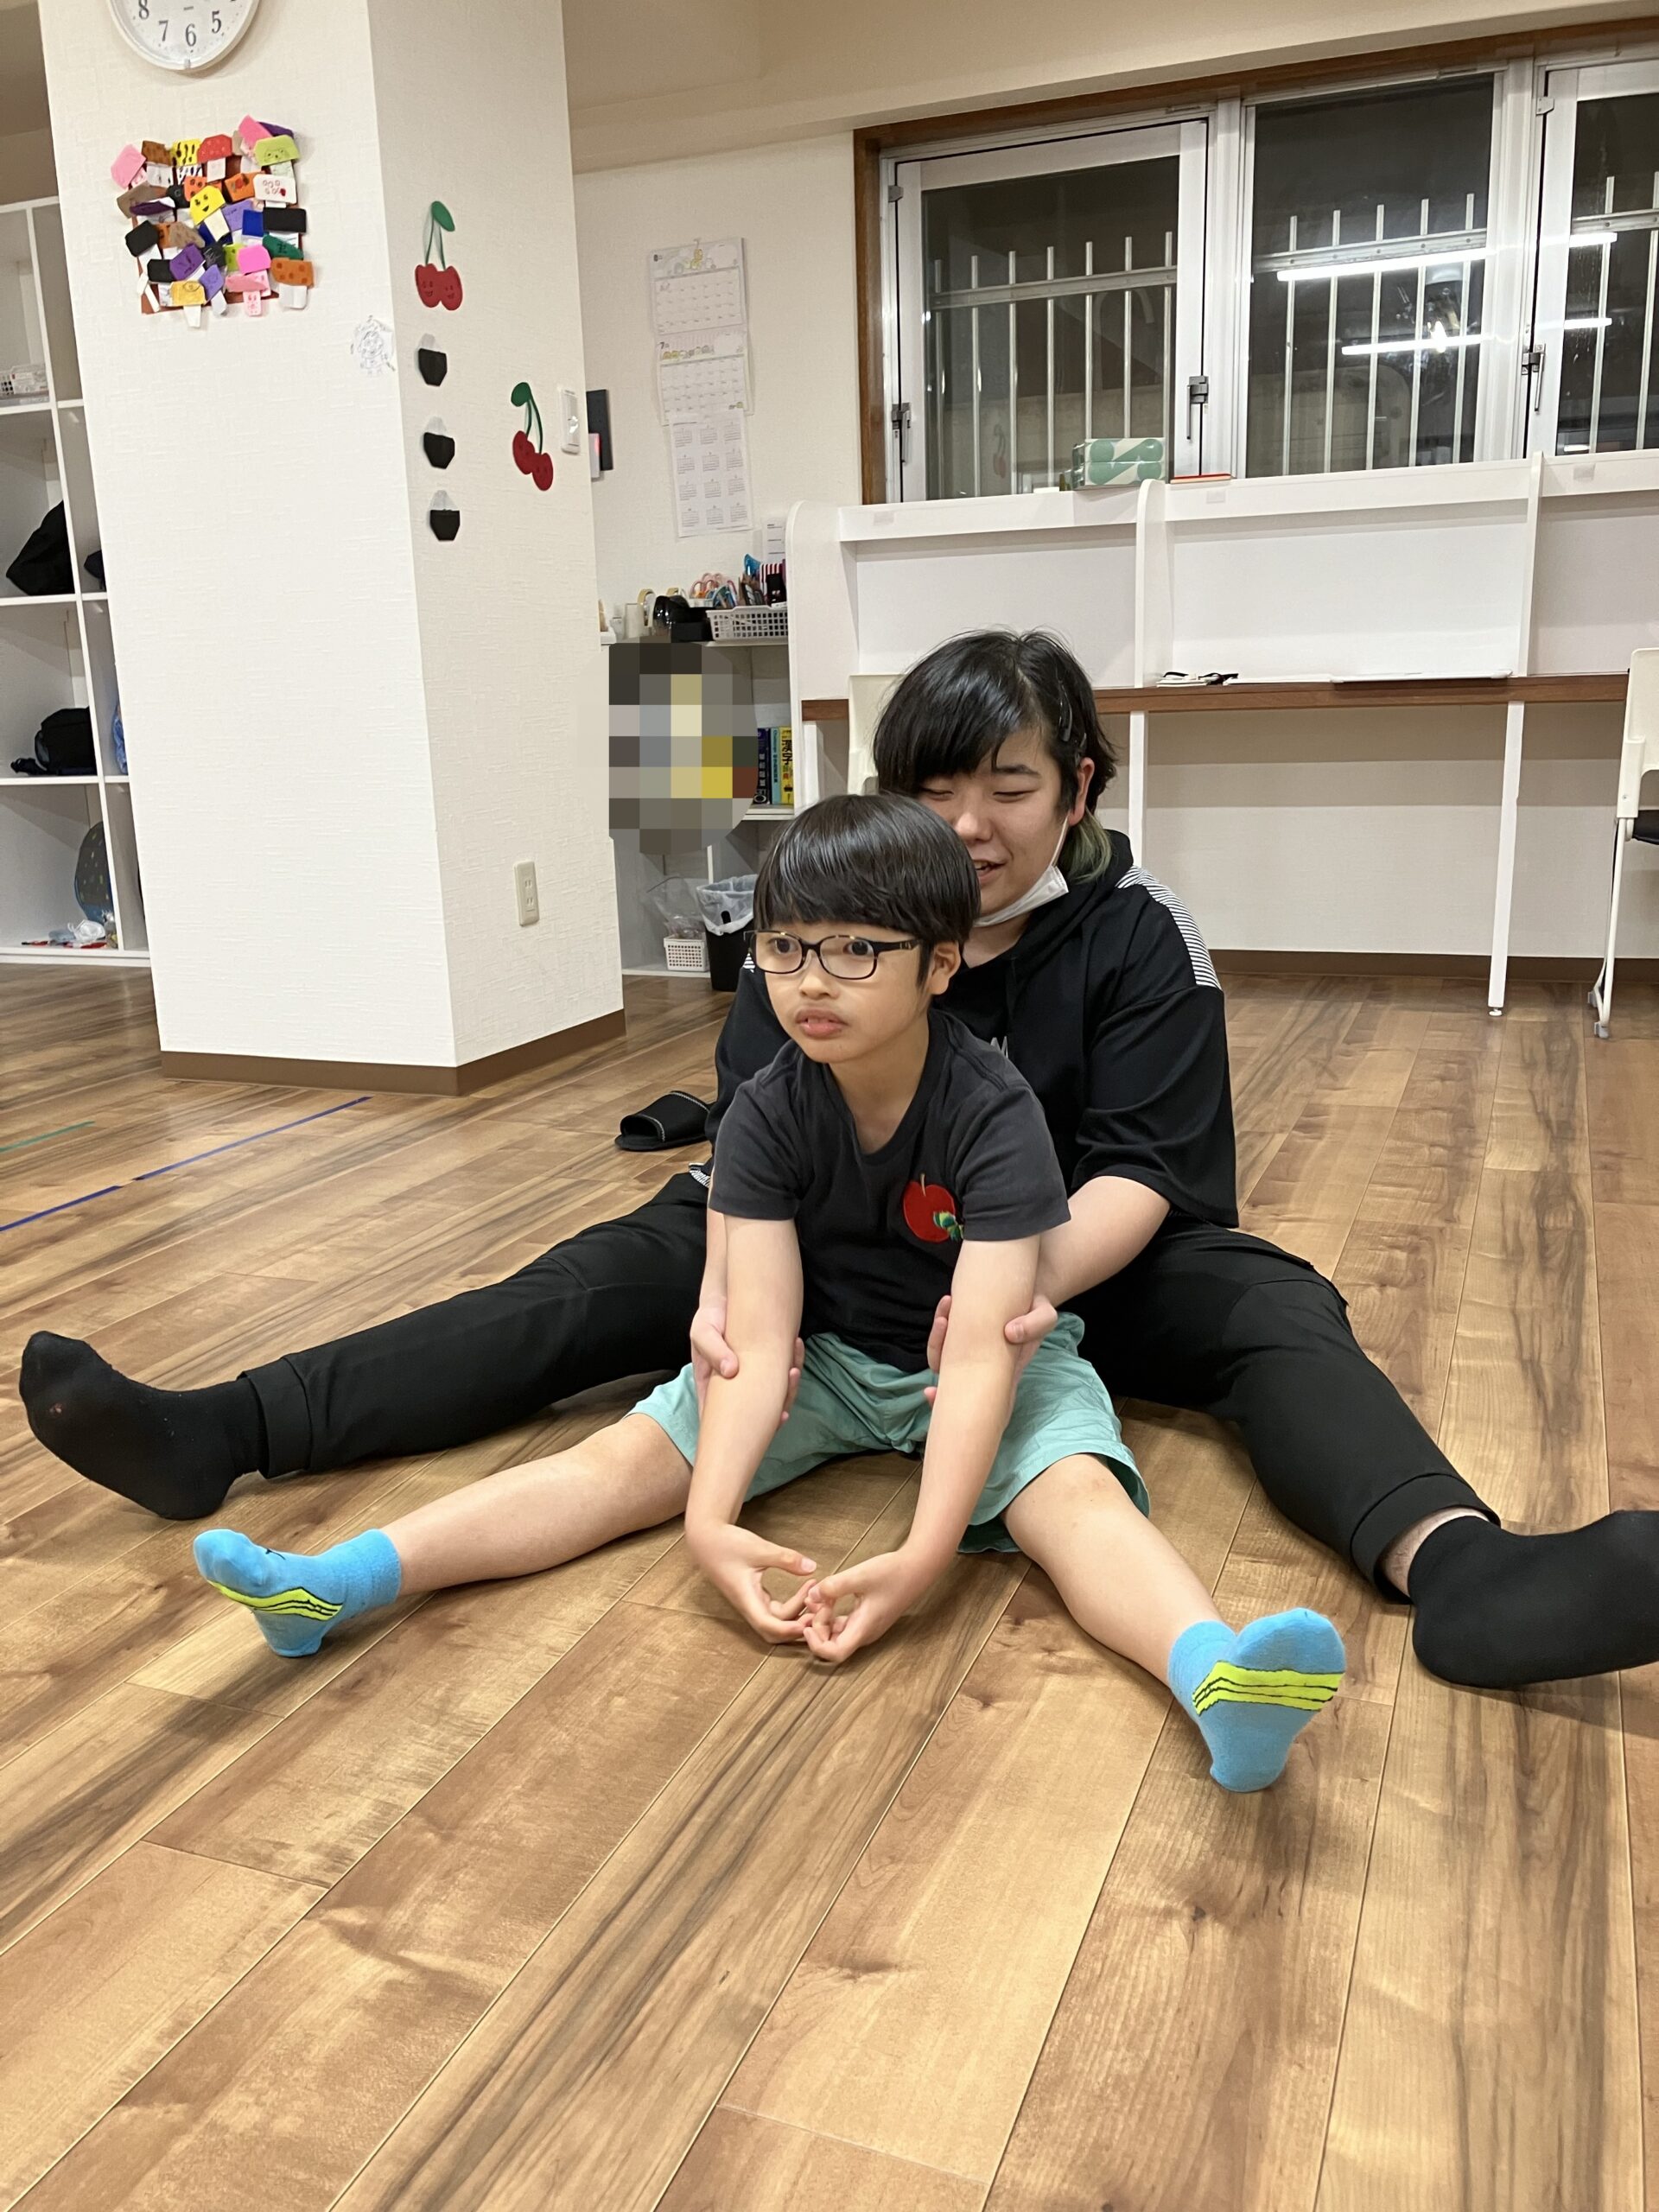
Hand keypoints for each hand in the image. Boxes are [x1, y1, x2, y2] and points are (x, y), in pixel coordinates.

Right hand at [686, 1519, 816, 1643]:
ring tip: (817, 1596)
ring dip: (798, 1614)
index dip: (790, 1629)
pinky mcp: (755, 1596)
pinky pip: (777, 1610)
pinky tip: (806, 1590)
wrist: (706, 1539)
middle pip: (774, 1631)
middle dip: (797, 1626)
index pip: (768, 1626)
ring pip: (777, 1621)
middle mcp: (749, 1606)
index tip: (810, 1620)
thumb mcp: (758, 1548)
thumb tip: (812, 1567)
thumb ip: (785, 1558)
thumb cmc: (727, 1543)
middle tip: (820, 1610)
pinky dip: (793, 1605)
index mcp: (746, 1599)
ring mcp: (752, 1602)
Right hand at [691, 1297, 803, 1419]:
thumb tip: (731, 1371)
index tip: (766, 1424)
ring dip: (789, 1387)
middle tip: (788, 1393)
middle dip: (778, 1407)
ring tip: (794, 1369)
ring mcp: (753, 1376)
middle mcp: (735, 1387)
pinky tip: (797, 1348)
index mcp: (713, 1388)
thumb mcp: (702, 1331)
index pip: (724, 1418)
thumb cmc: (709, 1318)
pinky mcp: (768, 1362)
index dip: (744, 1429)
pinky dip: (793, 1363)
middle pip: (758, 1411)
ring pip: (775, 1394)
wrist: (726, 1296)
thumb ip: (713, 1350)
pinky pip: (783, 1372)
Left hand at [800, 1548, 933, 1664]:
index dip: (817, 1645)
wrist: (917, 1567)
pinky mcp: (867, 1618)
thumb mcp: (860, 1575)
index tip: (809, 1623)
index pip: (835, 1654)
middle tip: (816, 1601)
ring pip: (837, 1633)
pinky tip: (828, 1595)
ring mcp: (866, 1626)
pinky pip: (844, 1623)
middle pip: (832, 1645)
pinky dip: (832, 1613)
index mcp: (864, 1628)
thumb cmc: (892, 1572)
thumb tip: (812, 1595)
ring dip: (823, 1619)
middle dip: (817, 1627)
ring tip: (818, 1596)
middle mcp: (865, 1633)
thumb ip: (834, 1586)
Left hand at [921, 1290, 1058, 1404]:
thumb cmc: (1036, 1311)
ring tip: (945, 1314)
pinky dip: (943, 1319)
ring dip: (938, 1338)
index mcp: (1002, 1373)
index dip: (950, 1401)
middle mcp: (983, 1365)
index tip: (931, 1394)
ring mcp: (972, 1350)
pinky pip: (947, 1333)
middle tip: (932, 1375)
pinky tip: (948, 1301)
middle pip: (953, 1382)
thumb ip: (1036, 1325)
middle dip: (938, 1383)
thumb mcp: (1045, 1316)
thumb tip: (1011, 1333)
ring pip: (945, 1356)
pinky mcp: (965, 1332)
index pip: (977, 1398)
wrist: (1028, 1294)